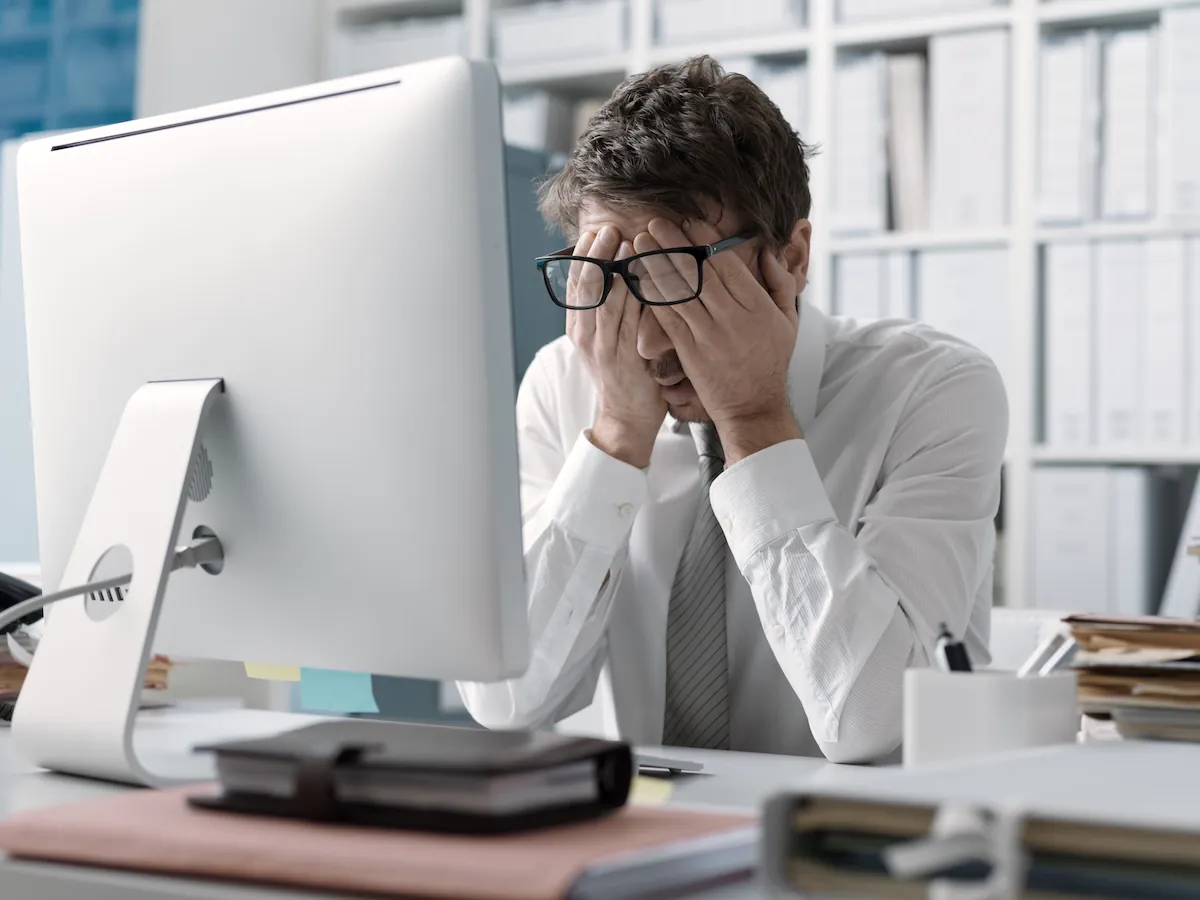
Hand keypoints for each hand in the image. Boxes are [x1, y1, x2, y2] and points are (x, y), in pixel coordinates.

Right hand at [566, 225, 666, 467]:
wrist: (627, 418)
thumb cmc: (626, 375)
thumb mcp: (611, 339)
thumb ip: (615, 309)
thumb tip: (626, 272)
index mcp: (579, 327)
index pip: (576, 283)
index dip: (584, 255)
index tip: (594, 231)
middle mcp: (584, 334)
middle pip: (584, 284)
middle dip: (596, 253)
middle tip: (608, 228)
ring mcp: (600, 346)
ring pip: (601, 298)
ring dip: (612, 267)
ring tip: (623, 241)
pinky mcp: (618, 357)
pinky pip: (622, 320)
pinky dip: (627, 295)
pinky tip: (633, 275)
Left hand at [636, 218, 801, 462]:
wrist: (753, 406)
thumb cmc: (770, 361)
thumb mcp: (788, 320)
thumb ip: (780, 283)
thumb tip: (767, 252)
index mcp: (757, 305)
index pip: (726, 264)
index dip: (704, 241)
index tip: (687, 221)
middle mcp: (732, 317)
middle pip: (699, 272)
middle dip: (674, 244)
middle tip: (655, 222)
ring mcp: (708, 335)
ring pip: (679, 292)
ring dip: (656, 264)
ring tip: (640, 242)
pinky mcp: (689, 352)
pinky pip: (667, 318)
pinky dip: (652, 296)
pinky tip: (638, 278)